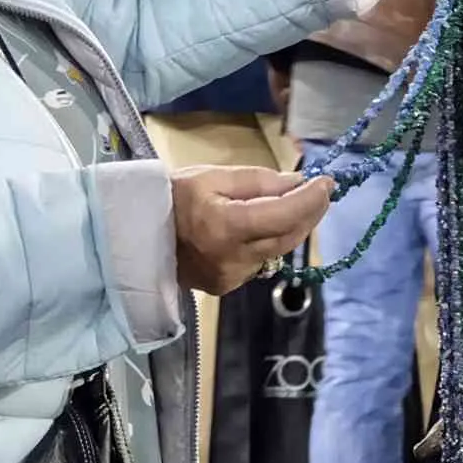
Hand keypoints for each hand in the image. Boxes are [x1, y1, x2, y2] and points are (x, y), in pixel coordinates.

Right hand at [171, 166, 332, 296]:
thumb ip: (258, 181)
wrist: (135, 233)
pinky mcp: (227, 286)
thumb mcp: (212, 176)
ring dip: (291, 228)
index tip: (328, 182)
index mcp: (226, 226)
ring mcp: (231, 277)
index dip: (311, 199)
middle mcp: (233, 258)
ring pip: (277, 252)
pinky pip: (260, 263)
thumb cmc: (171, 197)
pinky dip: (268, 243)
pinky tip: (263, 228)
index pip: (285, 214)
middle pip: (288, 236)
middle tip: (321, 192)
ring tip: (296, 205)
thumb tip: (298, 182)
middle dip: (310, 213)